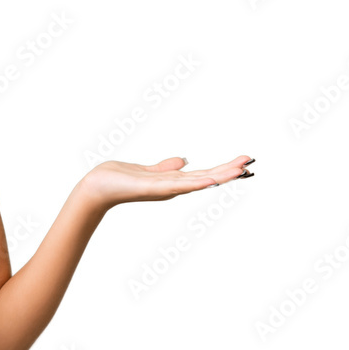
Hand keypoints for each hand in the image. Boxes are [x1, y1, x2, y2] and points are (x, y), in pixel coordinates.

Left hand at [76, 155, 252, 211]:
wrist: (97, 187)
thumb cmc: (119, 179)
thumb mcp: (148, 170)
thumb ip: (166, 167)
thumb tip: (183, 160)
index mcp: (173, 182)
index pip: (204, 175)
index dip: (224, 170)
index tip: (244, 163)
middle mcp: (172, 187)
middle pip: (207, 179)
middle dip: (228, 172)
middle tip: (251, 165)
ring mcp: (164, 189)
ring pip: (197, 182)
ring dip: (219, 176)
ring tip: (239, 170)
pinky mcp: (152, 188)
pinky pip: (177, 185)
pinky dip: (194, 183)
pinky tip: (209, 180)